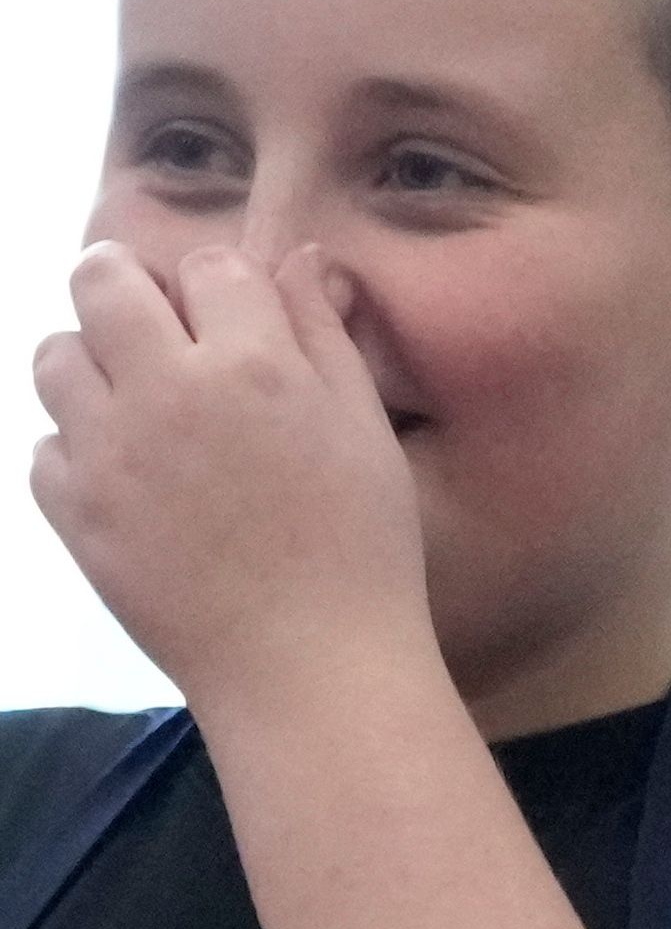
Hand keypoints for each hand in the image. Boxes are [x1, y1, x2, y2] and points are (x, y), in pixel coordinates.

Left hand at [35, 241, 433, 710]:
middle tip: (155, 327)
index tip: (238, 321)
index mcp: (254, 366)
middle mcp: (167, 391)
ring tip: (136, 405)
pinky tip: (129, 480)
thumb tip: (302, 261)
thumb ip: (325, 339)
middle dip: (125, 286)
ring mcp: (106, 450)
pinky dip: (78, 451)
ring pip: (54, 355)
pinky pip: (45, 446)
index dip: (224, 286)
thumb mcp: (367, 435)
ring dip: (91, 363)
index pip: (209, 266)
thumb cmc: (362, 551)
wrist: (307, 667)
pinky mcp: (72, 508)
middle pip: (100, 280)